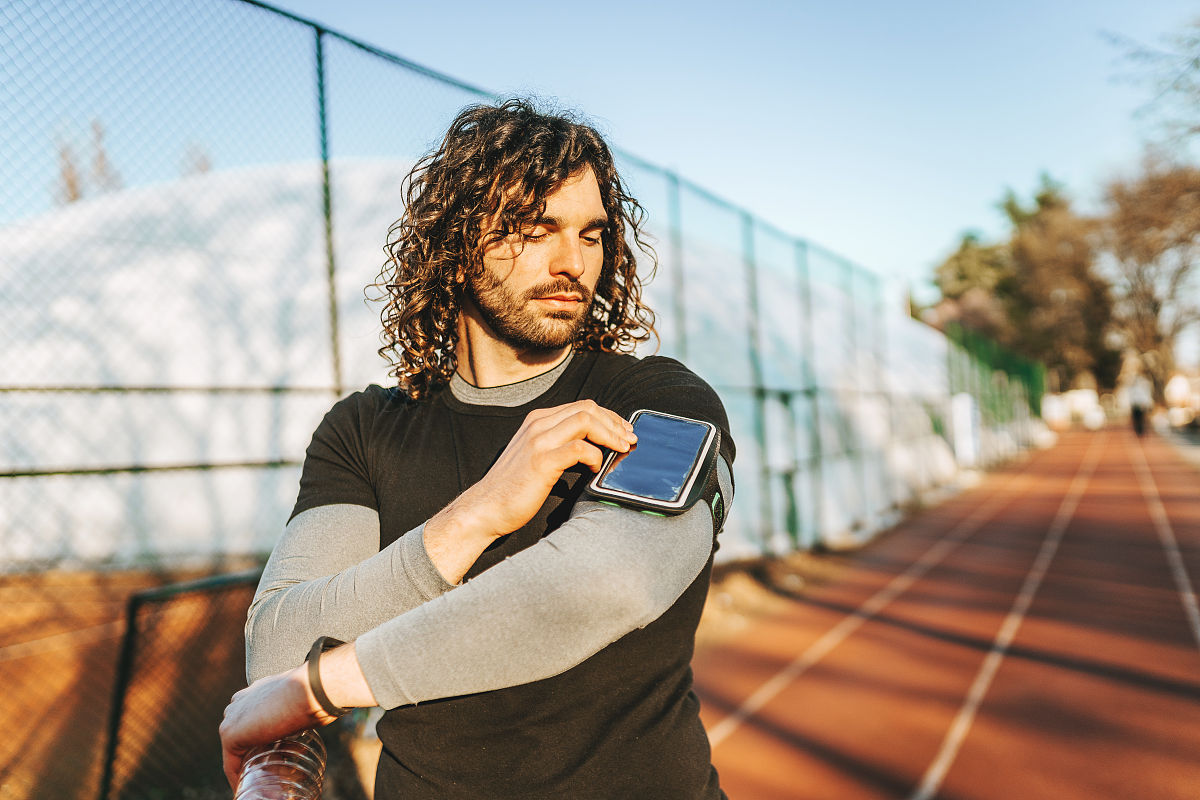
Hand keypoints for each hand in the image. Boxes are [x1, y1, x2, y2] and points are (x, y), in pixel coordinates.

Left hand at [218, 664, 335, 788]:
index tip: (275, 752)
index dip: (262, 737)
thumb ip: (303, 708)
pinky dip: (238, 778)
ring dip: (248, 766)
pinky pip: (230, 763)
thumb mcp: (307, 700)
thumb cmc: (317, 692)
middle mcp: (241, 701)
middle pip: (242, 735)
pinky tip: (245, 788)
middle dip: (253, 753)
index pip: (253, 718)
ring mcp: (232, 716)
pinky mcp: (229, 733)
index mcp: (258, 690)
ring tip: (261, 783)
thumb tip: (320, 718)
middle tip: (271, 770)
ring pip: (236, 750)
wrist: (310, 688)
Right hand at [429, 400, 635, 544]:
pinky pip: (579, 447)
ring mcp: (538, 441)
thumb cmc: (512, 488)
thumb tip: (591, 446)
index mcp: (537, 421)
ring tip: (620, 449)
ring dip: (610, 434)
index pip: (581, 406)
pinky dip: (594, 455)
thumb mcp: (535, 456)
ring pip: (586, 420)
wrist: (486, 508)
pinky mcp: (541, 461)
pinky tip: (595, 467)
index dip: (608, 416)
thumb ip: (558, 445)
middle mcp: (537, 425)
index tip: (623, 430)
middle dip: (614, 422)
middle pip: (587, 408)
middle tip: (629, 439)